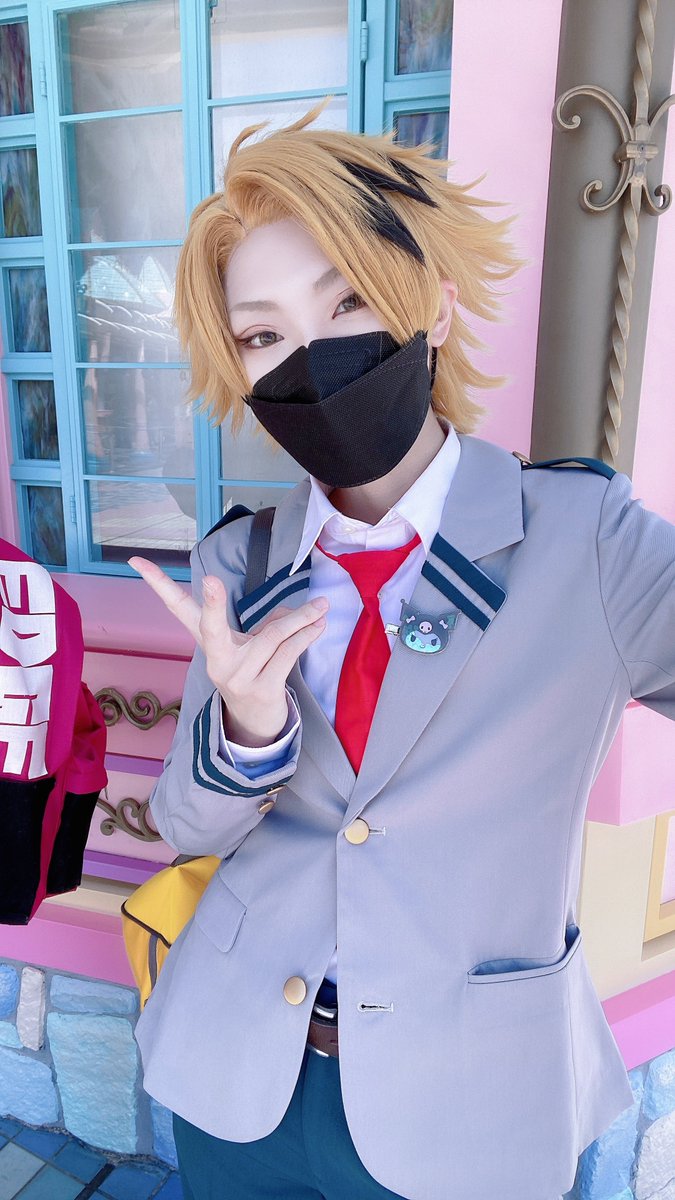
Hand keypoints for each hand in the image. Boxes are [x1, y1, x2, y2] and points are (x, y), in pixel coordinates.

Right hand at [128, 557, 327, 746]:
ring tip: (321, 605)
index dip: (157, 584)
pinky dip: (306, 636)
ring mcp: (237, 677)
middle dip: (213, 603)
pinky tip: (319, 625)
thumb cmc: (253, 671)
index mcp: (208, 642)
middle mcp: (217, 660)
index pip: (178, 608)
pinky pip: (287, 654)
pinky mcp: (262, 690)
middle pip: (211, 627)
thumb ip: (269, 622)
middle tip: (210, 580)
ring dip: (301, 619)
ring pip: (271, 637)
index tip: (137, 561)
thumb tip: (295, 612)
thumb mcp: (252, 644)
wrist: (256, 723)